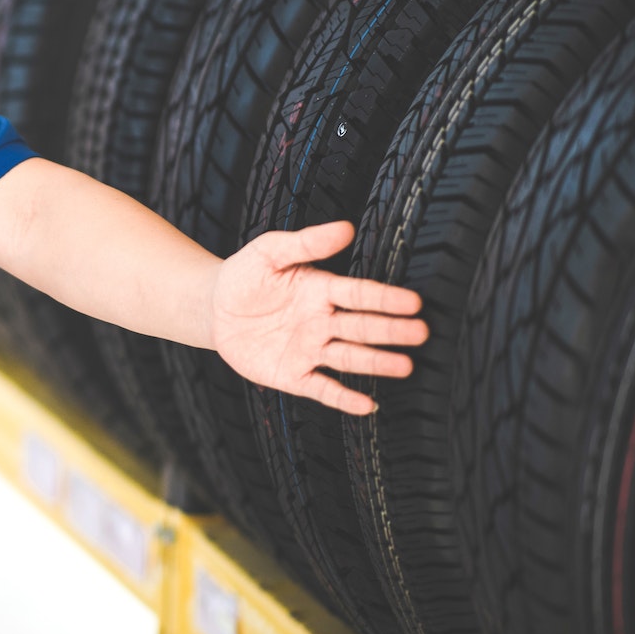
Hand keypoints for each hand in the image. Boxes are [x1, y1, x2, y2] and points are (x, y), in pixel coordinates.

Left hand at [211, 221, 426, 415]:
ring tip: (405, 366)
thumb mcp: (270, 252)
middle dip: (391, 330)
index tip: (413, 302)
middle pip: (361, 327)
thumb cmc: (245, 275)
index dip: (384, 299)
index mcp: (321, 290)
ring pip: (348, 357)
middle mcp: (321, 322)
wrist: (213, 308)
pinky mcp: (292, 375)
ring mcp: (309, 350)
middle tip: (421, 333)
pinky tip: (366, 406)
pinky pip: (321, 388)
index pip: (358, 294)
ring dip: (376, 362)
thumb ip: (306, 243)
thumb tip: (345, 227)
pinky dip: (343, 398)